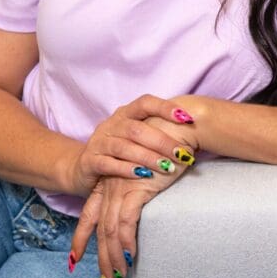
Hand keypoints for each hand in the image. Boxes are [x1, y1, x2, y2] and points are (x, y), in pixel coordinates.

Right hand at [65, 94, 196, 197]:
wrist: (82, 167)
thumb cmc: (119, 151)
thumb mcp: (135, 137)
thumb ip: (157, 131)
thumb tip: (194, 128)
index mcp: (124, 113)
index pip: (145, 102)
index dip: (165, 108)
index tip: (187, 118)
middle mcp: (111, 124)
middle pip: (137, 128)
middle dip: (162, 142)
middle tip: (182, 154)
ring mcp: (99, 141)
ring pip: (124, 146)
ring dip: (148, 157)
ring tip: (167, 168)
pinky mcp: (90, 161)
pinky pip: (108, 163)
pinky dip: (126, 169)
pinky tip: (142, 176)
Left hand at [69, 114, 198, 277]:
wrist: (176, 126)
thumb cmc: (166, 144)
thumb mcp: (147, 167)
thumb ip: (138, 184)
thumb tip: (139, 202)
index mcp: (110, 181)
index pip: (90, 213)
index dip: (82, 237)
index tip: (76, 257)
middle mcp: (111, 185)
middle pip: (99, 228)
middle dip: (100, 256)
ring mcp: (121, 186)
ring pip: (110, 229)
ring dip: (114, 255)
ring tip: (118, 276)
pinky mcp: (136, 187)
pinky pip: (126, 221)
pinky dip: (127, 240)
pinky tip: (131, 255)